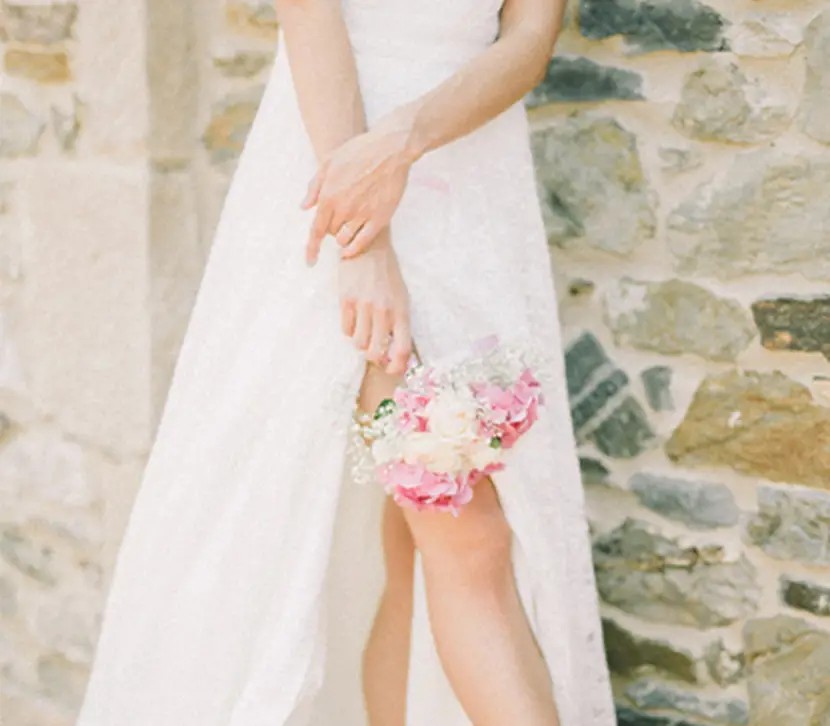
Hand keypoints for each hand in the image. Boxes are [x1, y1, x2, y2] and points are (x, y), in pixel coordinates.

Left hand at [302, 123, 416, 265]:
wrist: (390, 149)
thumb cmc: (358, 151)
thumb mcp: (328, 162)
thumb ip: (314, 186)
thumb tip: (304, 207)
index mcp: (328, 196)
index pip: (316, 229)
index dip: (312, 248)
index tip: (310, 261)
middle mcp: (343, 208)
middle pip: (330, 233)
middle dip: (331, 229)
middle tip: (338, 217)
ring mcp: (362, 215)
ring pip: (344, 240)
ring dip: (342, 238)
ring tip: (347, 227)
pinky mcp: (380, 218)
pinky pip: (363, 242)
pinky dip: (354, 249)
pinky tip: (350, 251)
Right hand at [338, 226, 412, 374]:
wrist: (368, 247)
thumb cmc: (387, 275)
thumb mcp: (401, 297)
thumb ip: (399, 323)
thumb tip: (396, 352)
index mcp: (401, 310)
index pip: (402, 349)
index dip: (396, 366)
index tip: (392, 370)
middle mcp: (383, 311)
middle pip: (375, 352)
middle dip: (375, 357)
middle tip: (375, 352)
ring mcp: (363, 306)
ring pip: (359, 343)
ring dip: (361, 343)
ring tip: (364, 333)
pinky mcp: (346, 301)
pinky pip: (345, 330)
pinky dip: (349, 331)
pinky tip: (354, 321)